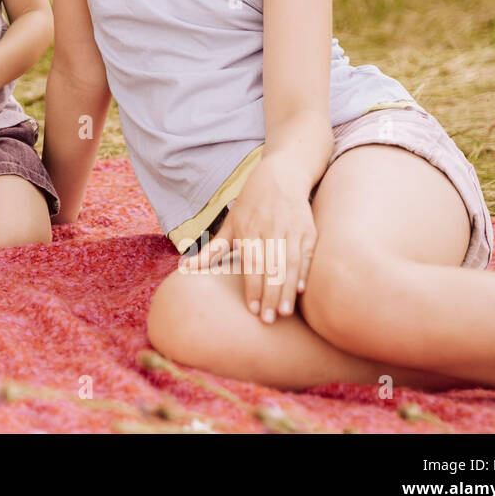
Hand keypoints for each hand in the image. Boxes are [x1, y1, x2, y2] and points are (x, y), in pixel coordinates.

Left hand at [180, 160, 316, 324]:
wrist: (281, 175)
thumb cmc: (251, 204)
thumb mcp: (230, 224)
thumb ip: (212, 250)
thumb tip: (185, 269)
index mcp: (248, 228)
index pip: (251, 262)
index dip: (252, 287)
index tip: (252, 310)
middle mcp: (269, 228)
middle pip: (270, 266)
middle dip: (269, 294)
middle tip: (268, 320)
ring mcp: (291, 228)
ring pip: (290, 263)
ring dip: (287, 289)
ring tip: (284, 312)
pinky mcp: (308, 229)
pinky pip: (307, 255)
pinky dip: (305, 272)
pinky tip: (302, 291)